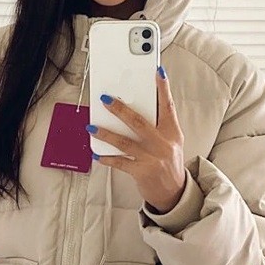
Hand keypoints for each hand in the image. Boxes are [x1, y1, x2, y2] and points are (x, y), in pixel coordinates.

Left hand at [87, 67, 185, 212]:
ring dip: (106, 133)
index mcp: (173, 133)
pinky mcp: (141, 172)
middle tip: (105, 99)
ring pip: (124, 142)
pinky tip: (96, 153)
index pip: (168, 106)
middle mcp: (163, 144)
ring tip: (91, 126)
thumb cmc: (169, 163)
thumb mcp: (172, 142)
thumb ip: (159, 126)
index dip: (164, 89)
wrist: (174, 193)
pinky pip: (120, 162)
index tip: (157, 72)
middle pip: (139, 122)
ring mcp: (152, 158)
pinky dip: (106, 158)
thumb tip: (136, 108)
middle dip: (120, 109)